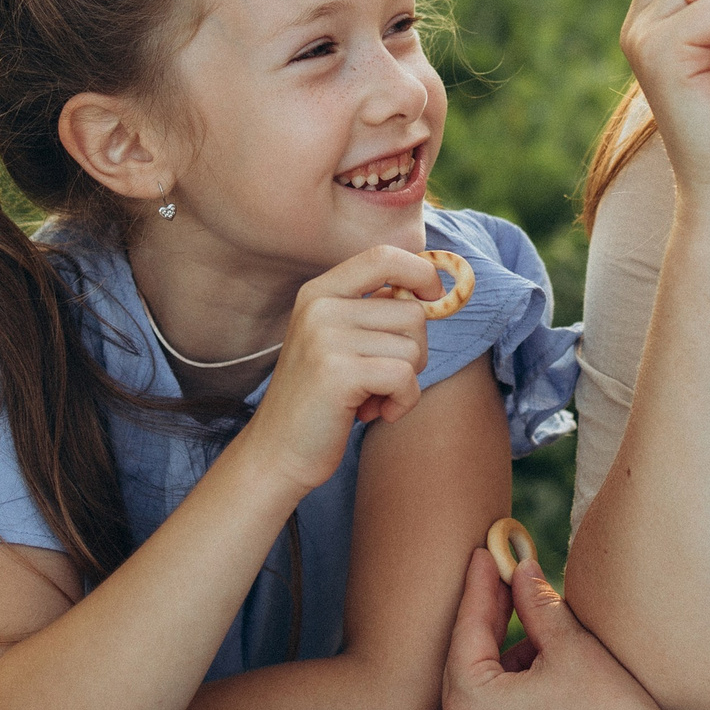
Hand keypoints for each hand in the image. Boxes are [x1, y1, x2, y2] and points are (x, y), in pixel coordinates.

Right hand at [244, 245, 439, 496]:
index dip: (421, 273)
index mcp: (319, 292)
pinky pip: (405, 377)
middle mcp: (320, 307)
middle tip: (382, 380)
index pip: (383, 256)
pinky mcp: (337, 372)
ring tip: (370, 398)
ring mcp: (325, 337)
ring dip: (406, 382)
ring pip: (412, 346)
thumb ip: (374, 312)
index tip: (433, 298)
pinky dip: (403, 402)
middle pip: (411, 311)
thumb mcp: (338, 342)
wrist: (276, 454)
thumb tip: (430, 292)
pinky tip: (373, 414)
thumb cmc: (321, 400)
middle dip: (414, 352)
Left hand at [443, 549, 683, 709]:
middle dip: (489, 624)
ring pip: (480, 699)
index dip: (479, 587)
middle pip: (466, 667)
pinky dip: (507, 700)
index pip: (466, 632)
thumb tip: (520, 569)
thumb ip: (535, 602)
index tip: (486, 553)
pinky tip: (539, 676)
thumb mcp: (570, 647)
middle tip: (506, 581)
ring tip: (538, 634)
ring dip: (502, 664)